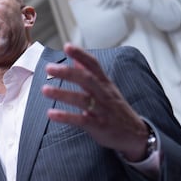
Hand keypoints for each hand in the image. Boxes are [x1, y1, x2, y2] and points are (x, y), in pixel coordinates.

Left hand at [42, 43, 148, 160]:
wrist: (136, 134)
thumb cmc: (116, 109)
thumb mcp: (106, 89)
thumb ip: (89, 74)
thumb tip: (75, 59)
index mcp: (105, 84)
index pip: (94, 65)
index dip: (81, 55)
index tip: (67, 46)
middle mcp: (104, 94)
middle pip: (87, 80)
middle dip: (68, 72)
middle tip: (49, 68)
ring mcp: (102, 110)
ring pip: (82, 99)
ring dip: (63, 94)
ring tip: (45, 90)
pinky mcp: (99, 126)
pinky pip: (81, 120)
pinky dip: (66, 117)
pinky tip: (51, 114)